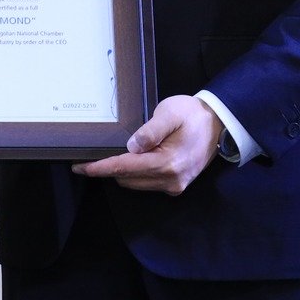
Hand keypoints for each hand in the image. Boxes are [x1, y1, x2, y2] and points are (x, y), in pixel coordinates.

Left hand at [74, 95, 221, 195]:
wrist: (219, 123)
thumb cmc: (193, 115)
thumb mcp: (170, 114)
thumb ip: (150, 131)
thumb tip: (131, 147)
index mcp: (167, 163)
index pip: (124, 168)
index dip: (99, 168)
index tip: (80, 167)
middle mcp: (170, 180)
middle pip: (126, 179)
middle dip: (109, 168)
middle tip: (97, 151)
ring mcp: (174, 185)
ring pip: (135, 183)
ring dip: (123, 171)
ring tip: (119, 152)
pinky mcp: (176, 185)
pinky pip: (146, 183)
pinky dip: (136, 173)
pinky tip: (136, 158)